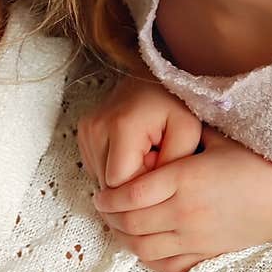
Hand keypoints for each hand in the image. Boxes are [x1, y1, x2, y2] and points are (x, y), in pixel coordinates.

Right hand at [77, 73, 202, 189]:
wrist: (151, 79)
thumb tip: (153, 193)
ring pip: (101, 181)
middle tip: (154, 160)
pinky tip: (131, 155)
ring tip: (144, 155)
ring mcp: (86, 131)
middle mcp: (95, 128)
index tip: (159, 165)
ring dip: (124, 177)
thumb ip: (175, 165)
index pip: (121, 186)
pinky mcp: (83, 135)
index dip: (143, 187)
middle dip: (133, 184)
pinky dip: (115, 169)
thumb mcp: (188, 131)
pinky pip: (97, 170)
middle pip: (108, 186)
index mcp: (121, 126)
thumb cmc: (173, 103)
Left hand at [92, 127, 271, 271]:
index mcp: (186, 179)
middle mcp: (186, 212)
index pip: (132, 193)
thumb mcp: (218, 138)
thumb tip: (158, 114)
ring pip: (143, 247)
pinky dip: (148, 256)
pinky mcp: (206, 253)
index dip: (109, 196)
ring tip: (118, 223)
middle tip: (103, 206)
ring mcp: (196, 237)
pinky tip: (143, 242)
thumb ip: (185, 132)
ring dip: (124, 237)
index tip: (100, 191)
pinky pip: (166, 264)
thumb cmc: (256, 163)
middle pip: (131, 223)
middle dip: (110, 217)